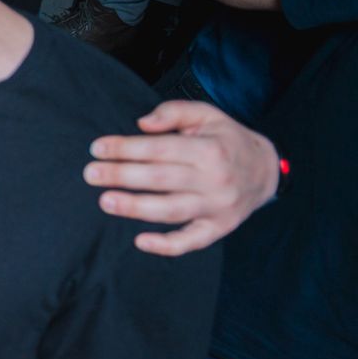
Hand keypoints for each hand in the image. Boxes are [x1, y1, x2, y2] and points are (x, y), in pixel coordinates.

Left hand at [88, 100, 279, 254]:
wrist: (266, 171)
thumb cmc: (226, 140)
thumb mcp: (207, 115)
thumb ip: (174, 112)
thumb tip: (142, 124)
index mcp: (210, 149)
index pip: (160, 149)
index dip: (126, 148)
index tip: (97, 148)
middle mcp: (215, 179)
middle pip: (161, 178)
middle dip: (122, 176)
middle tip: (90, 174)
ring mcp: (217, 207)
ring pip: (171, 210)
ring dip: (135, 208)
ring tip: (106, 201)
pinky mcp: (218, 228)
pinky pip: (192, 241)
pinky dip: (167, 245)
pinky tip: (140, 241)